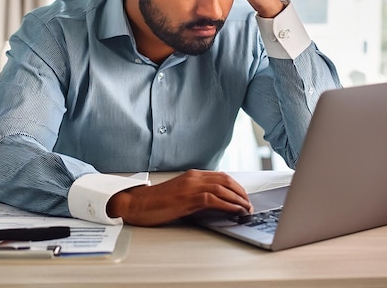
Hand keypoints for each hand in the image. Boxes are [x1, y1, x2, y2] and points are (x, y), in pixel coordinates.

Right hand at [106, 170, 252, 226]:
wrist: (137, 204)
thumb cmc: (156, 202)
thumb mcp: (180, 195)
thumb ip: (197, 195)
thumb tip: (216, 204)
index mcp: (192, 175)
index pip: (221, 176)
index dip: (236, 186)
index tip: (244, 196)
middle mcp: (194, 177)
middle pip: (226, 180)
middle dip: (241, 192)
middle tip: (249, 204)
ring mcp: (191, 186)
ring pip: (223, 188)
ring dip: (238, 199)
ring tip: (247, 209)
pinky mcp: (188, 198)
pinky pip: (214, 199)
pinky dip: (228, 204)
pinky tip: (236, 210)